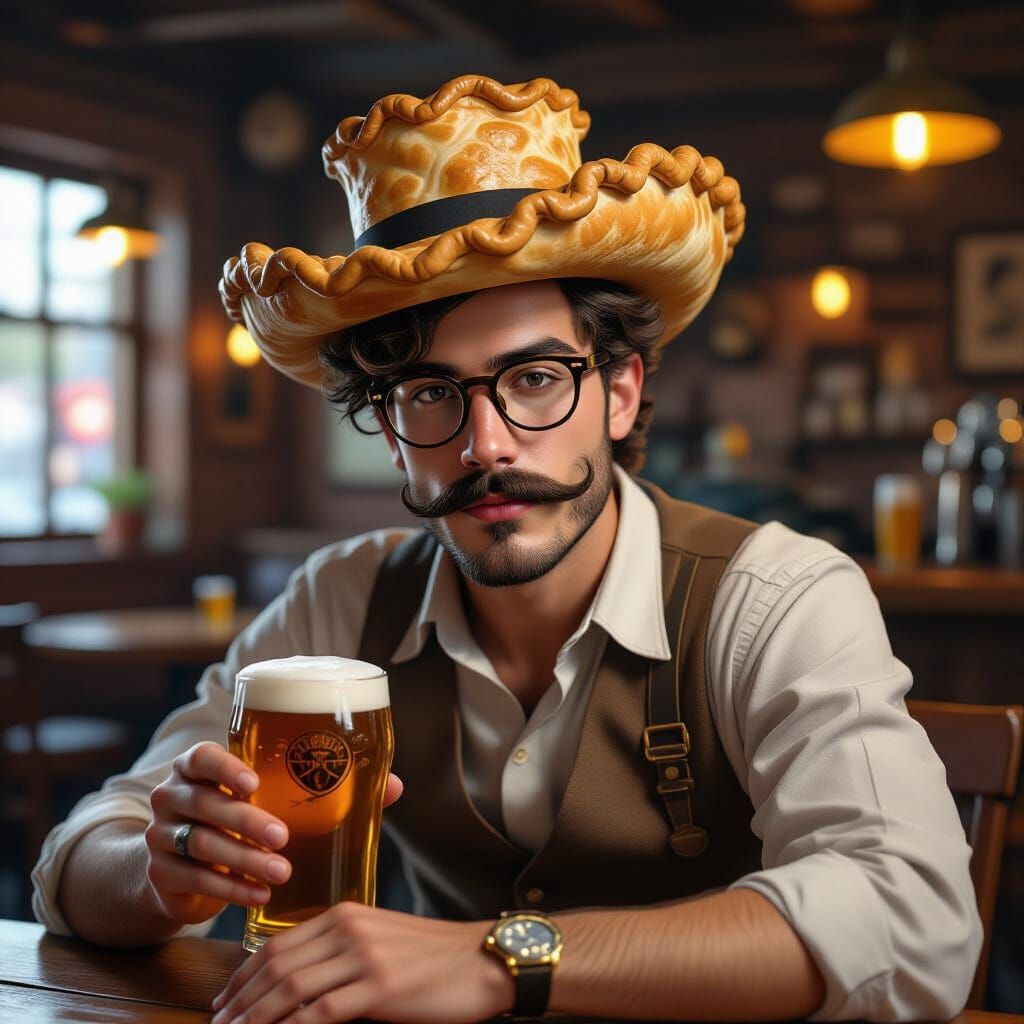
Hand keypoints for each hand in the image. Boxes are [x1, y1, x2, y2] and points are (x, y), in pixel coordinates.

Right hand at [144, 741, 402, 925]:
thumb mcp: (271, 797)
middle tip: (283, 837)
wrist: (180, 863)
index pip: (201, 757)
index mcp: (197, 766)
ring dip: (245, 860)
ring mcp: (162, 836)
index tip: (254, 781)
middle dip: (246, 821)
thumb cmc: (242, 816)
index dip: (224, 767)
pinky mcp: (162, 875)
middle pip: (206, 804)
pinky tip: (261, 896)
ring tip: (282, 873)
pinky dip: (231, 890)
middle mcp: (173, 795)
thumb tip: (394, 786)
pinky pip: (196, 880)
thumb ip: (327, 788)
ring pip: (202, 844)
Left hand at [210, 903, 513, 1023]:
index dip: (243, 977)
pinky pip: (322, 1013)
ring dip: (256, 1018)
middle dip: (240, 1001)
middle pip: (276, 966)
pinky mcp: (381, 988)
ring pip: (291, 990)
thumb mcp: (380, 940)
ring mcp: (364, 958)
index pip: (277, 945)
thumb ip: (340, 951)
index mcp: (345, 915)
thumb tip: (298, 979)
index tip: (224, 1001)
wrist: (482, 959)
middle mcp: (349, 930)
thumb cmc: (433, 956)